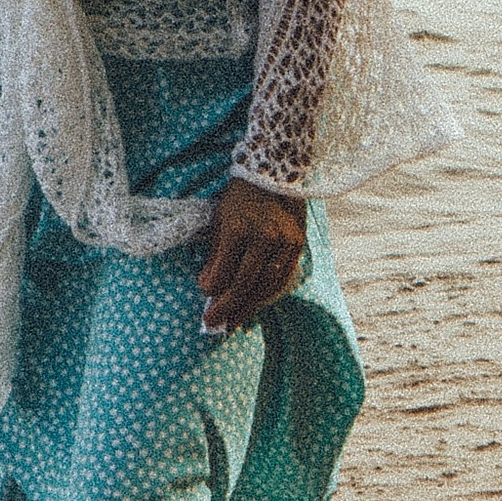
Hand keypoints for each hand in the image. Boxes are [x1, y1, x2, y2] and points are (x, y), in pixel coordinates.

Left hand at [196, 181, 307, 335]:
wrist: (273, 178)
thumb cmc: (239, 201)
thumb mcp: (220, 221)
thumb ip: (216, 255)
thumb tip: (209, 287)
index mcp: (239, 229)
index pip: (224, 271)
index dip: (212, 288)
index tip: (204, 294)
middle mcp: (264, 237)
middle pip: (245, 283)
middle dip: (227, 306)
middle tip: (213, 323)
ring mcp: (284, 242)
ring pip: (265, 285)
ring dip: (248, 307)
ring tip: (233, 322)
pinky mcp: (297, 245)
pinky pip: (281, 278)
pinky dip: (267, 295)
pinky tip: (254, 305)